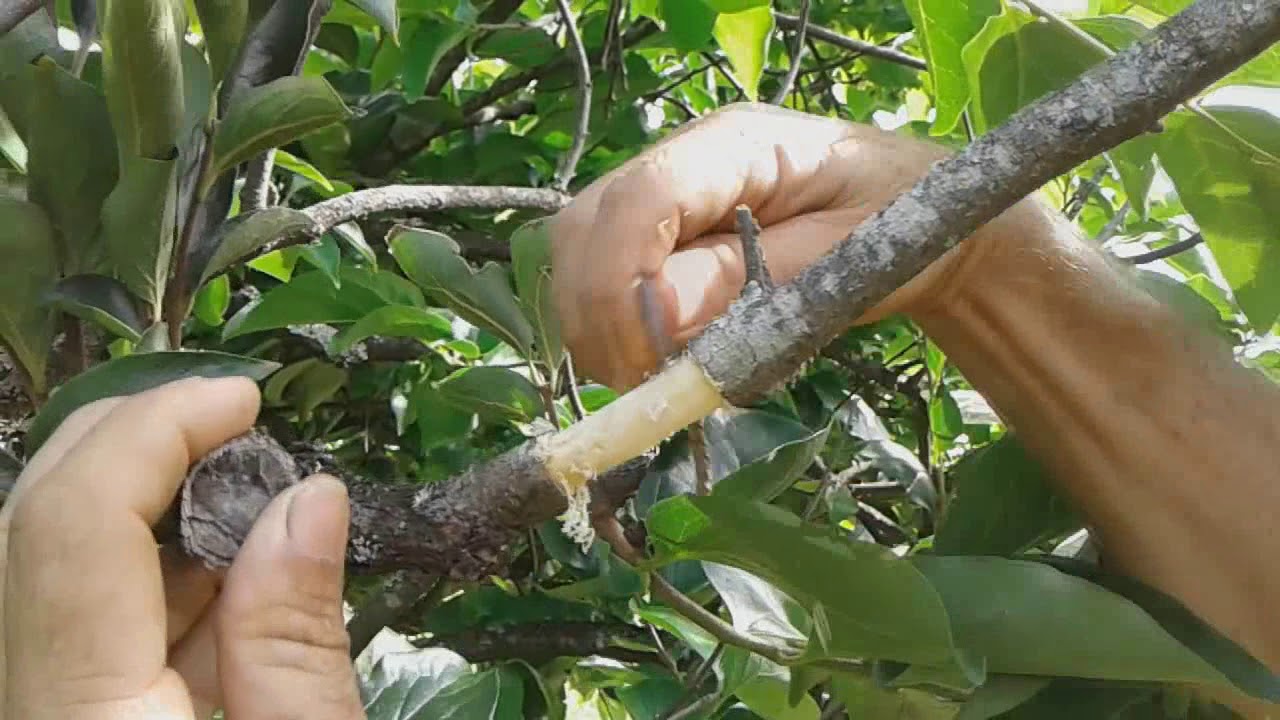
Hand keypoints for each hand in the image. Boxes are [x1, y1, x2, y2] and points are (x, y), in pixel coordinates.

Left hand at [0, 377, 363, 718]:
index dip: (154, 432)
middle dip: (133, 445)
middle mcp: (28, 707)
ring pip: (54, 574)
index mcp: (82, 717)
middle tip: (229, 418)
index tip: (245, 402)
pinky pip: (79, 635)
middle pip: (37, 529)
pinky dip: (154, 590)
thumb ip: (296, 646)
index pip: (75, 524)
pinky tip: (234, 594)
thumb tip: (311, 497)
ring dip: (150, 514)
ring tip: (254, 501)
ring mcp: (36, 713)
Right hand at [548, 102, 1014, 390]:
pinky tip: (662, 360)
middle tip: (644, 385)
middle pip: (585, 226)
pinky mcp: (664, 233)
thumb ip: (748, 283)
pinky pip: (604, 277)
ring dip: (600, 329)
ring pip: (580, 255)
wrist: (929, 223)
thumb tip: (655, 323)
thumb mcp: (842, 261)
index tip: (647, 364)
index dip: (620, 287)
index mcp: (734, 146)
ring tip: (657, 379)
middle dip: (596, 315)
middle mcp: (685, 159)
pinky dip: (617, 329)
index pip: (636, 201)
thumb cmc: (905, 229)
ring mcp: (668, 194)